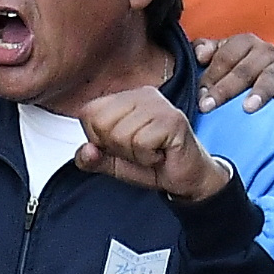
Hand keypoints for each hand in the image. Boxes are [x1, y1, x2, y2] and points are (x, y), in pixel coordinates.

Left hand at [72, 85, 232, 201]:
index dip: (99, 139)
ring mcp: (159, 104)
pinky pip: (141, 142)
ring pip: (120, 134)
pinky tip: (161, 154)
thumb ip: (93, 158)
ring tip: (151, 152)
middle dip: (117, 147)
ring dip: (135, 154)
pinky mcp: (172, 120)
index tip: (122, 146)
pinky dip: (148, 157)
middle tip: (139, 150)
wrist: (188, 178)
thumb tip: (85, 152)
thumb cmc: (154, 164)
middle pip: (102, 123)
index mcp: (125, 98)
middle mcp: (142, 94)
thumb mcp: (114, 163)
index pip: (88, 113)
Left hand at [192, 33, 273, 113]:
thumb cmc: (237, 64)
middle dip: (224, 90)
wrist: (268, 68)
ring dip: (259, 92)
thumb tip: (198, 55)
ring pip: (268, 78)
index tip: (199, 97)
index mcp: (243, 42)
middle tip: (209, 107)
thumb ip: (205, 51)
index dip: (209, 77)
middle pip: (243, 70)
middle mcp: (263, 51)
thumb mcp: (221, 53)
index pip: (224, 58)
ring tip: (248, 108)